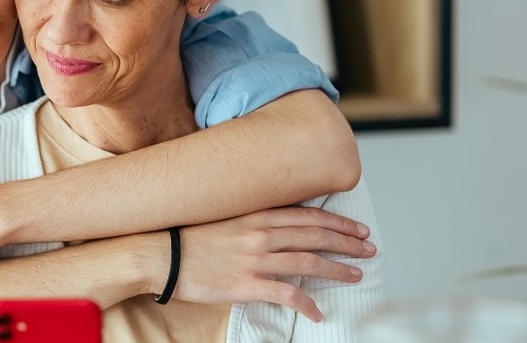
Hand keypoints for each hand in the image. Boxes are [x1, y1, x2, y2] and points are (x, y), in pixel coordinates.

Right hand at [145, 206, 375, 321]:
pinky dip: (307, 305)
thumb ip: (251, 218)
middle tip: (369, 249)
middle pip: (316, 235)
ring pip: (309, 262)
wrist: (158, 254)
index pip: (308, 215)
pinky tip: (318, 313)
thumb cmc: (185, 236)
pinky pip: (287, 295)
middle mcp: (260, 233)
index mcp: (255, 214)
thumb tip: (274, 224)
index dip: (337, 221)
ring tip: (355, 276)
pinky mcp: (246, 284)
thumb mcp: (221, 215)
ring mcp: (255, 259)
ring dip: (337, 270)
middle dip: (348, 242)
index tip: (356, 228)